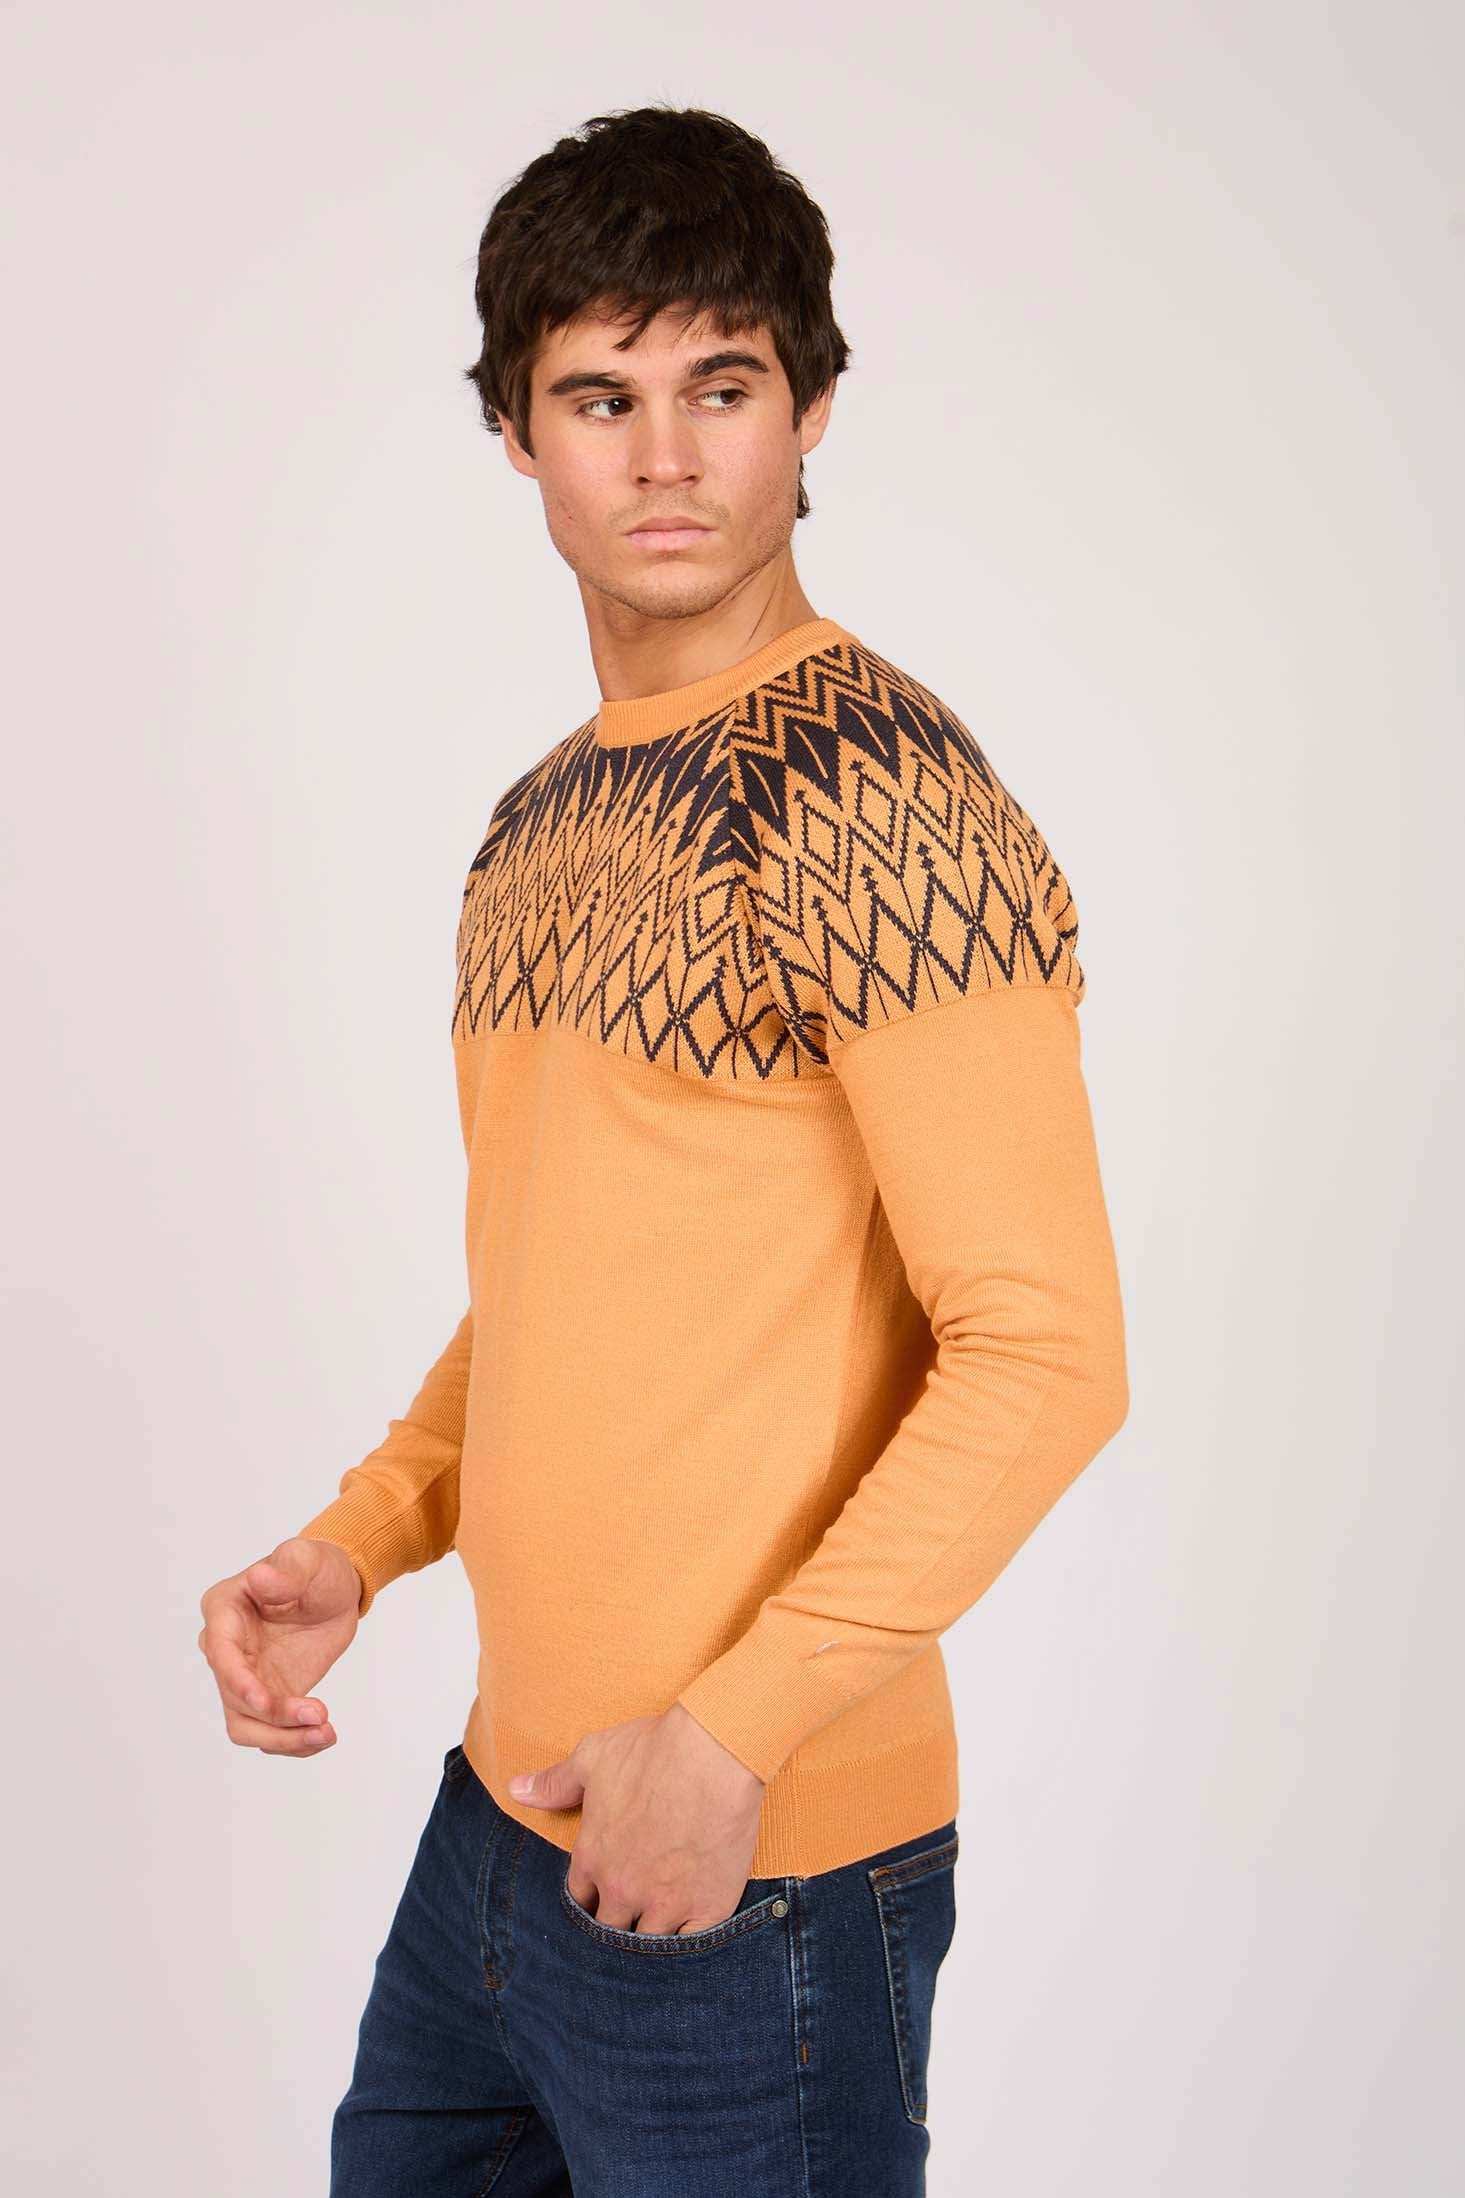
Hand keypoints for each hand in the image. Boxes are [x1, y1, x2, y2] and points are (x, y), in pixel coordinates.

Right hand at [197, 1536, 360, 1758]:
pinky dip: (294, 1741)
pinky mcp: (268, 1697)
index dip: (238, 1680)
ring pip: (246, 1725)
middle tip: (318, 1715)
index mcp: (223, 1610)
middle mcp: (225, 1650)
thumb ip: (286, 1569)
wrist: (334, 1590)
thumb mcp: (306, 1558)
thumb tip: (260, 1577)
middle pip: (233, 1698)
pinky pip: (270, 1731)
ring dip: (282, 1738)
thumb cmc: (314, 1568)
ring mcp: (244, 1678)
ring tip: (324, 1733)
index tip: (264, 1701)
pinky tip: (322, 1735)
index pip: (220, 1653)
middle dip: (271, 1716)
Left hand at [509, 1704, 765, 1934]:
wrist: (712, 1753)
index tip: (601, 1894)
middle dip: (615, 1924)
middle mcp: (622, 1888)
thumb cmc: (652, 1750)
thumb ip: (554, 1783)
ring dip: (649, 1940)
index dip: (589, 1898)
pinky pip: (692, 1947)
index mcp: (592, 1858)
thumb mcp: (593, 1758)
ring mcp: (665, 1902)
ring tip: (657, 1939)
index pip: (579, 1899)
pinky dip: (691, 1947)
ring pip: (647, 1946)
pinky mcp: (708, 1907)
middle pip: (608, 1930)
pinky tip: (691, 1938)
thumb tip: (515, 1790)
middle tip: (628, 1917)